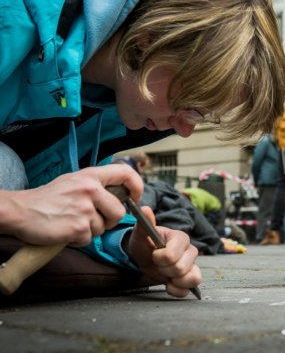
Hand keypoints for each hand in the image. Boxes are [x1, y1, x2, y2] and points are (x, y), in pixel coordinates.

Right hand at [1, 165, 142, 245]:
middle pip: (119, 211)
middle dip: (109, 220)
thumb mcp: (74, 181)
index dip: (136, 186)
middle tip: (90, 218)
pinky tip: (66, 230)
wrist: (21, 211)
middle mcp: (91, 190)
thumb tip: (121, 193)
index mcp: (91, 176)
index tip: (134, 197)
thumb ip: (97, 185)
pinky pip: (89, 238)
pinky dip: (79, 239)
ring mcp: (85, 209)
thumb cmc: (48, 198)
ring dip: (90, 230)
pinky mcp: (78, 227)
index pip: (126, 173)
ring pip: (104, 228)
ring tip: (72, 221)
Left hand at [127, 206, 201, 297]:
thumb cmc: (145, 243)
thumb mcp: (141, 234)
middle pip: (182, 268)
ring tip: (165, 274)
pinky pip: (189, 289)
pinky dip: (176, 290)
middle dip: (165, 270)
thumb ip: (144, 224)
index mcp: (180, 238)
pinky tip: (168, 283)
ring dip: (174, 280)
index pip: (173, 254)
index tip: (154, 255)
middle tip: (158, 265)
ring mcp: (192, 265)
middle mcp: (191, 250)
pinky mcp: (190, 278)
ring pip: (193, 278)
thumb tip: (145, 209)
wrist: (145, 257)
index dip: (160, 258)